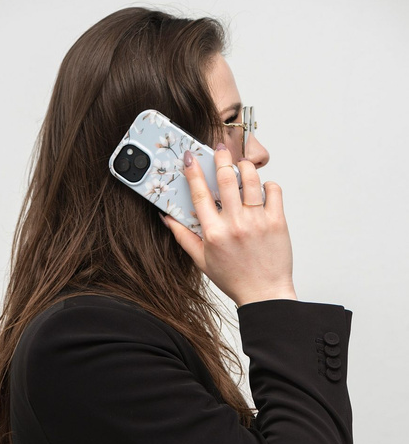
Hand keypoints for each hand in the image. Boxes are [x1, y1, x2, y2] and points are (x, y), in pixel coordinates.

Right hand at [162, 145, 296, 306]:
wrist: (264, 293)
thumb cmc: (234, 278)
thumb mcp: (201, 260)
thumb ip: (183, 236)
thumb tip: (166, 217)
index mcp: (213, 233)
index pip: (199, 193)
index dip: (193, 171)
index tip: (190, 157)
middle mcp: (235, 224)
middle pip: (226, 178)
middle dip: (221, 158)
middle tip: (220, 150)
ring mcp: (257, 221)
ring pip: (251, 179)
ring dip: (245, 167)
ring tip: (241, 165)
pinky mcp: (277, 221)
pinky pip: (273, 190)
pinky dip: (268, 184)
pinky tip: (262, 189)